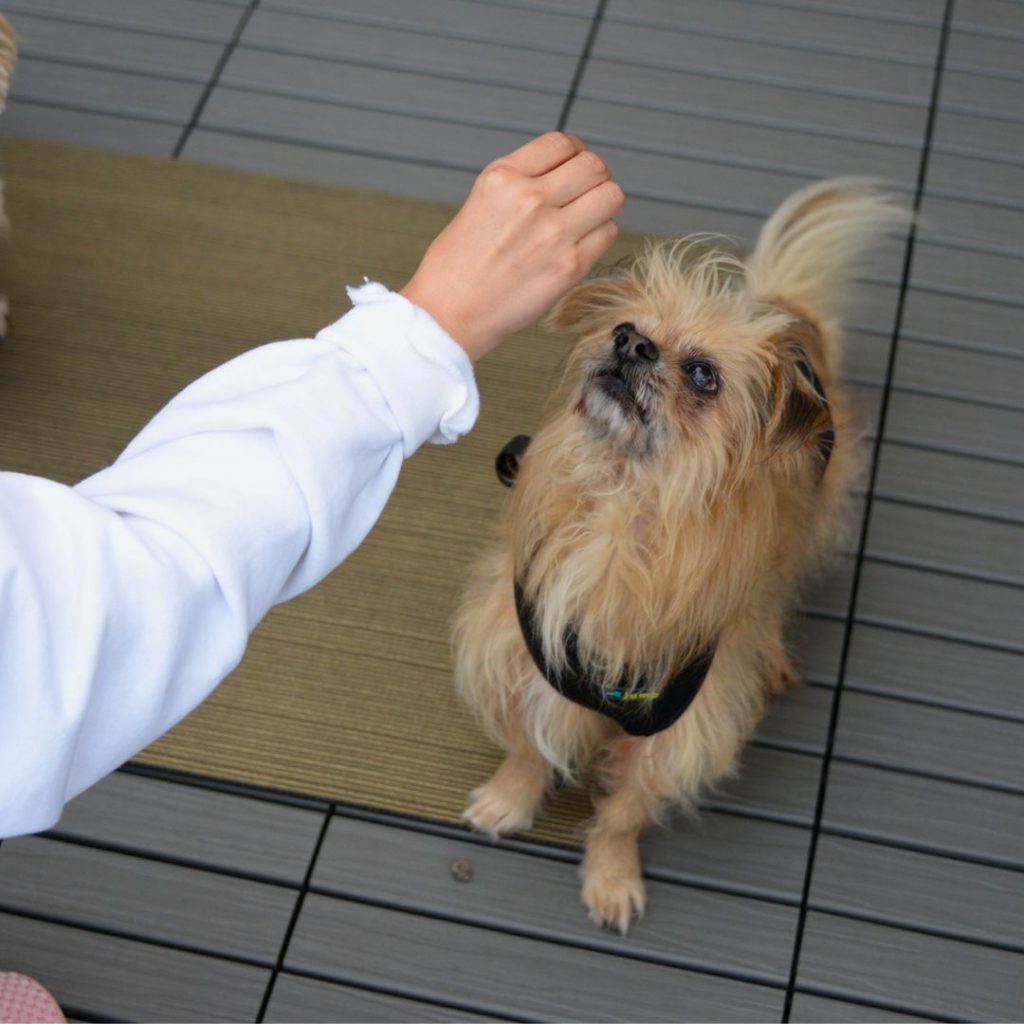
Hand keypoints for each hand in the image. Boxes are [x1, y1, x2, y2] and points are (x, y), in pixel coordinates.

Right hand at [401, 132, 624, 361]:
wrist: (449, 315)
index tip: (572, 170)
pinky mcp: (569, 266)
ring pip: (611, 196)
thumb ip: (520, 185)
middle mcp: (530, 198)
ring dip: (604, 205)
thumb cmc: (456, 267)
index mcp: (503, 177)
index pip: (562, 143)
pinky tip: (580, 246)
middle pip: (595, 166)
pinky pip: (608, 234)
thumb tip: (561, 177)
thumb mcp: (479, 202)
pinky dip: (600, 237)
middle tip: (585, 195)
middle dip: (595, 177)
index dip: (574, 154)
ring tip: (587, 220)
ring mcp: (554, 233)